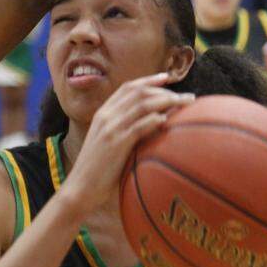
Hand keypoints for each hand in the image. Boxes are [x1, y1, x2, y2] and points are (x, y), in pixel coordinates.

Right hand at [62, 72, 191, 213]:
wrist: (80, 188)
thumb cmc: (97, 171)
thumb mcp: (108, 143)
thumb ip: (123, 130)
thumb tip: (150, 125)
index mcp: (103, 113)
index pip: (128, 88)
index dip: (148, 80)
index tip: (166, 78)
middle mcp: (106, 116)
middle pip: (138, 92)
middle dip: (165, 90)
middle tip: (186, 96)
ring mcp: (110, 129)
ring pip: (142, 105)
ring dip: (167, 101)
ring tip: (185, 104)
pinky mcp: (116, 144)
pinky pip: (139, 126)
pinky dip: (154, 120)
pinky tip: (168, 121)